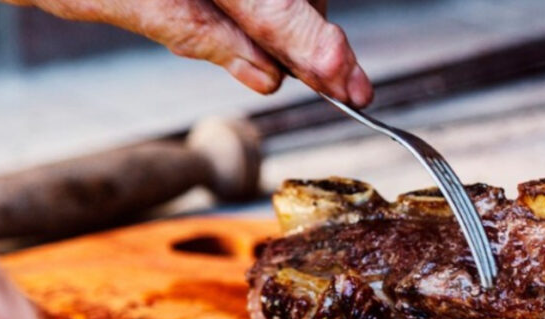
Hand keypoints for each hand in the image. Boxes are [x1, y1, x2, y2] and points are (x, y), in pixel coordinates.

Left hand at [3, 0, 373, 106]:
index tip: (351, 86)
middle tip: (342, 83)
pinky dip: (268, 5)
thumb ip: (193, 30)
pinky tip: (260, 30)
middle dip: (311, 34)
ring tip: (299, 58)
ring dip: (291, 19)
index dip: (317, 47)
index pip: (273, 4)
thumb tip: (264, 73)